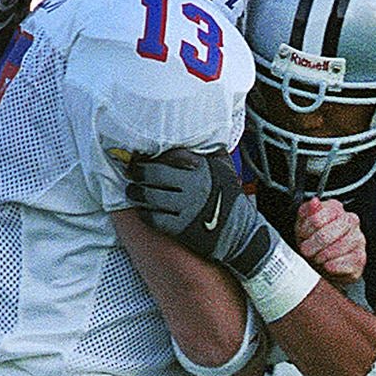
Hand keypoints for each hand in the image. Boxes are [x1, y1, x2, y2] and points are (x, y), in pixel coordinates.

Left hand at [124, 148, 279, 278]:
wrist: (244, 236)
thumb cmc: (231, 202)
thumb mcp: (226, 172)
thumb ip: (211, 154)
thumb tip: (198, 139)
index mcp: (203, 168)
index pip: (169, 155)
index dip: (151, 155)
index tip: (141, 155)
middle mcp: (194, 185)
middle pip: (153, 173)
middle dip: (138, 172)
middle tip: (131, 173)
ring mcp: (187, 207)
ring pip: (149, 196)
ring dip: (136, 193)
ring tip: (132, 191)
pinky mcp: (182, 228)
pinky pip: (154, 218)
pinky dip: (145, 213)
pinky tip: (143, 210)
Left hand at [295, 198, 365, 286]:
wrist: (324, 264)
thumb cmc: (315, 243)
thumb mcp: (303, 227)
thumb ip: (307, 213)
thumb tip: (314, 202)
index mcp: (335, 208)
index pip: (317, 218)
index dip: (305, 232)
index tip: (303, 238)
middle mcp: (351, 220)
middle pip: (326, 235)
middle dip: (313, 246)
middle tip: (307, 252)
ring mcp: (358, 239)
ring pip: (338, 248)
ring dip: (322, 257)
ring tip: (317, 258)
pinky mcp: (360, 258)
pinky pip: (345, 263)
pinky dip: (332, 267)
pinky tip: (327, 265)